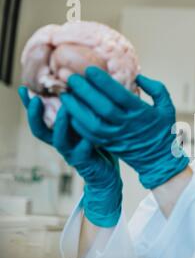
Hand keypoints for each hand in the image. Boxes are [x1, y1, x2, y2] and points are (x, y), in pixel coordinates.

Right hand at [18, 87, 122, 226]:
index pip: (39, 117)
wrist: (106, 172)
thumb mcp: (88, 123)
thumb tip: (78, 84)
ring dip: (60, 124)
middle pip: (40, 130)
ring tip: (64, 109)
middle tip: (35, 100)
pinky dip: (86, 140)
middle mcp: (61, 141)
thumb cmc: (98, 144)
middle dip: (35, 115)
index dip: (29, 105)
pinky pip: (82, 150)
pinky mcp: (83, 160)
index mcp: (59, 131)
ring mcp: (71, 152)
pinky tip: (89, 132)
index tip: (23, 89)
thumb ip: (81, 109)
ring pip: (58, 140)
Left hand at [60, 66, 189, 189]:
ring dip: (76, 108)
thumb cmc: (162, 129)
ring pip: (92, 122)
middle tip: (71, 77)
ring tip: (66, 94)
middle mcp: (127, 125)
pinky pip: (90, 135)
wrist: (158, 159)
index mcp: (141, 113)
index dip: (104, 82)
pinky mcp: (109, 145)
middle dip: (85, 91)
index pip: (120, 95)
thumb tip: (138, 77)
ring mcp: (117, 136)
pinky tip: (70, 112)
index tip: (90, 69)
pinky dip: (78, 123)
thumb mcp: (167, 107)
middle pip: (103, 107)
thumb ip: (156, 89)